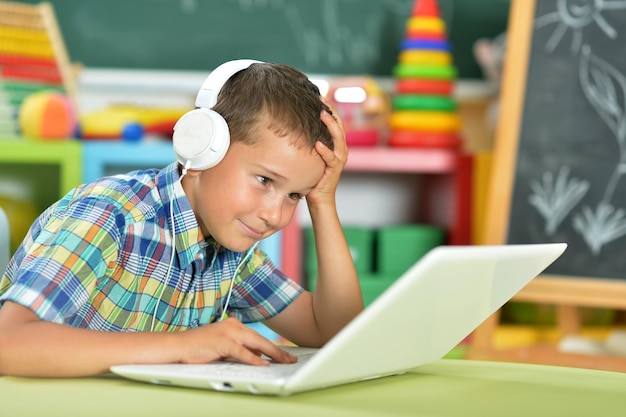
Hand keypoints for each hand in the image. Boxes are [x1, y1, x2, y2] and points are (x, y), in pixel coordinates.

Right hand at [175, 317, 296, 365]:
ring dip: (272, 354)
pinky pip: (242, 352)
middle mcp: (234, 325)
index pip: (258, 337)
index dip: (273, 347)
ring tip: (283, 361)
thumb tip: (258, 355)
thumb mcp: (224, 347)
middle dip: (277, 350)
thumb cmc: (199, 347)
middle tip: (290, 358)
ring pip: (256, 344)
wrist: (179, 345)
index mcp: (234, 325)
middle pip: (261, 339)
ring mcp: (228, 332)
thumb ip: (240, 349)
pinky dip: (254, 359)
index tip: (285, 354)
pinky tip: (264, 364)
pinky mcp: (223, 342)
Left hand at [306, 97, 347, 206]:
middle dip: (330, 111)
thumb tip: (289, 124)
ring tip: (322, 115)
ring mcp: (338, 159)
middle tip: (321, 99)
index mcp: (335, 144)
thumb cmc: (312, 175)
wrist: (319, 198)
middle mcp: (340, 149)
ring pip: (339, 138)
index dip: (329, 107)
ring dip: (330, 126)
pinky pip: (332, 159)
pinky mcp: (334, 170)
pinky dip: (325, 151)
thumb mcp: (309, 154)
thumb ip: (306, 141)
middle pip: (339, 125)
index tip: (319, 94)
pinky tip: (318, 143)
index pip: (335, 121)